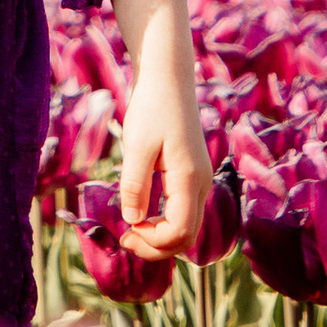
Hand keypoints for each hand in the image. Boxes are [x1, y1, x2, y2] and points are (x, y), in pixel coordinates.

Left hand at [110, 0, 211, 259]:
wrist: (168, 79)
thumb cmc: (151, 107)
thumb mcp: (137, 145)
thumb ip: (135, 184)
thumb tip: (132, 220)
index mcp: (188, 178)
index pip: (179, 232)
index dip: (152, 243)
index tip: (125, 233)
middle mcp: (200, 184)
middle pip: (187, 237)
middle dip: (157, 247)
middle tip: (126, 239)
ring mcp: (199, 180)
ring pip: (188, 227)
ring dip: (161, 237)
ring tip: (131, 230)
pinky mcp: (192, 175)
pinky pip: (184, 212)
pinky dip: (165, 223)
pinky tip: (142, 215)